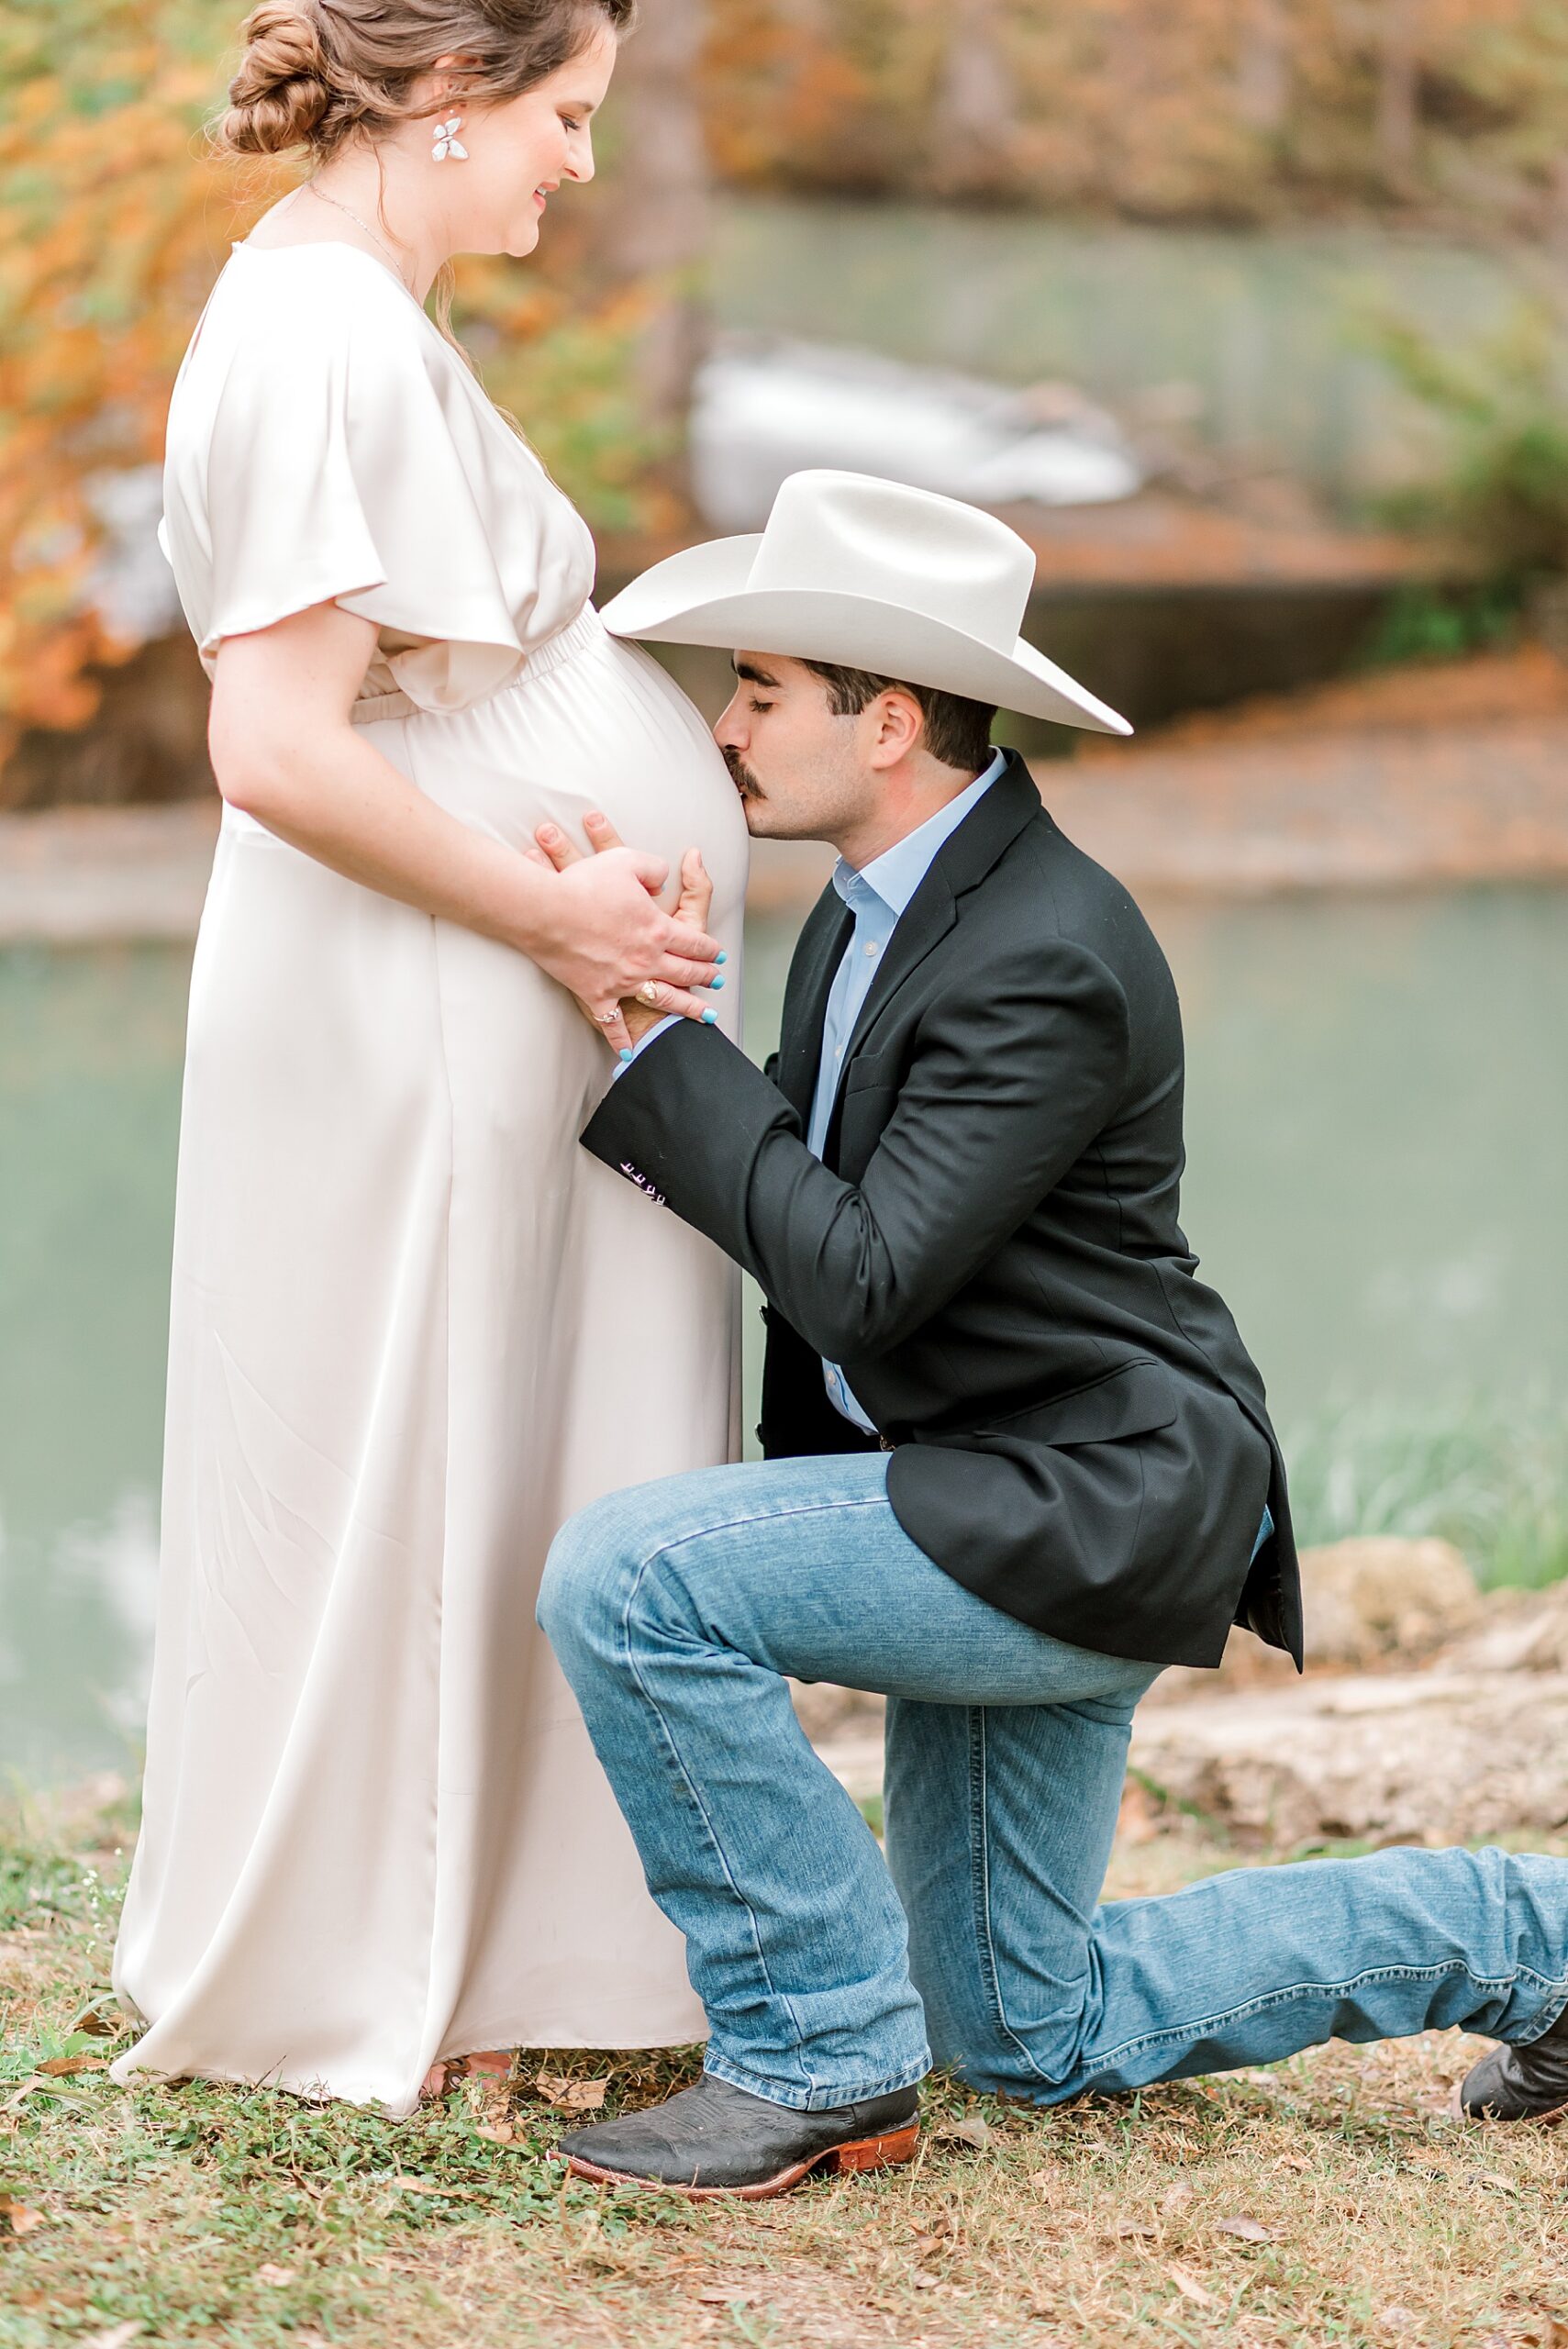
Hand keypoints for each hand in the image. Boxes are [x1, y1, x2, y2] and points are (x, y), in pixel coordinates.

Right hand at [527, 814, 722, 1054]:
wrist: (547, 911)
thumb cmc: (586, 883)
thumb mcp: (627, 861)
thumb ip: (653, 869)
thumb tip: (663, 881)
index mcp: (659, 929)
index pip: (695, 942)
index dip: (709, 948)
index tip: (718, 953)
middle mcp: (647, 960)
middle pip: (685, 972)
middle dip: (704, 977)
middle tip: (716, 980)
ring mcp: (623, 982)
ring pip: (663, 999)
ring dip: (685, 1008)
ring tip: (701, 1014)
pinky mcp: (597, 995)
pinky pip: (612, 1024)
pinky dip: (621, 1040)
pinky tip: (629, 1053)